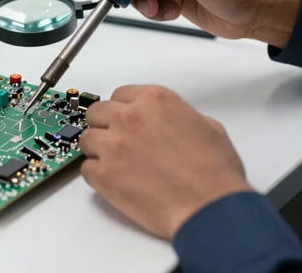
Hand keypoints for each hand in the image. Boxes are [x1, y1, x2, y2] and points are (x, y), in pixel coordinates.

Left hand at [80, 85, 252, 238]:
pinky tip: (115, 181)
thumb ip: (178, 116)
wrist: (209, 207)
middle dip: (104, 126)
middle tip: (116, 141)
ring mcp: (113, 146)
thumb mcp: (207, 127)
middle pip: (96, 113)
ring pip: (86, 139)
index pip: (120, 95)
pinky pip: (87, 169)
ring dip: (98, 149)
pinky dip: (97, 175)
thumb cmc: (215, 172)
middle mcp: (129, 118)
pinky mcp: (104, 175)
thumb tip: (169, 123)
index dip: (123, 109)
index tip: (124, 120)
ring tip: (116, 163)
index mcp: (154, 100)